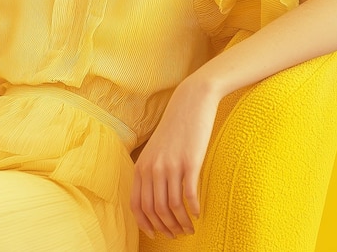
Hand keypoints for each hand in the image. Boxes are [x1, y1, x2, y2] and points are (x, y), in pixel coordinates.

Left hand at [130, 77, 219, 238]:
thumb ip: (151, 170)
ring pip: (172, 207)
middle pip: (155, 210)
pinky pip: (189, 195)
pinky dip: (193, 210)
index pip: (137, 205)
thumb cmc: (174, 128)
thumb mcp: (155, 149)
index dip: (146, 224)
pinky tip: (199, 214)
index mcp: (142, 165)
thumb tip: (152, 197)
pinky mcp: (190, 162)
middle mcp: (153, 167)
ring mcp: (171, 165)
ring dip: (181, 223)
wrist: (190, 103)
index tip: (156, 234)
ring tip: (190, 228)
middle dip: (166, 228)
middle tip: (177, 234)